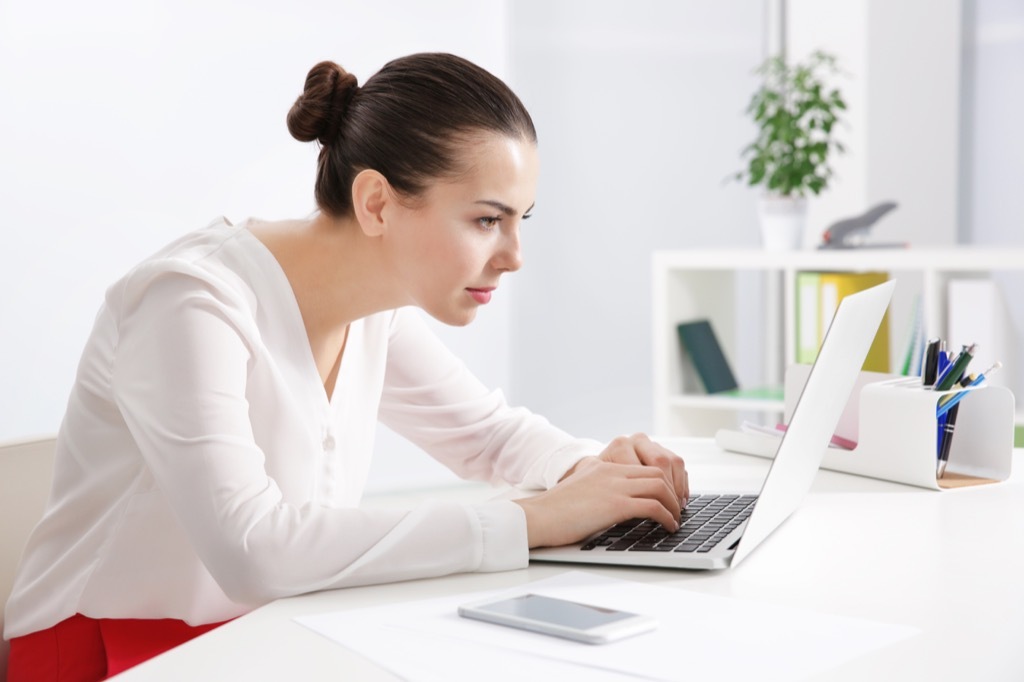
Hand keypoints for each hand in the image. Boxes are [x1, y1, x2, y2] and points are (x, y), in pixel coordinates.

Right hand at [513, 434, 687, 548]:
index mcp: (604, 467)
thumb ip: (599, 489)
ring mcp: (614, 486)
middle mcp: (611, 472)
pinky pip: (652, 506)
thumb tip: (613, 505)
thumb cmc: (553, 511)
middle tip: (678, 508)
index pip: (644, 466)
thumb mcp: (580, 490)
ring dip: (673, 504)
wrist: (537, 517)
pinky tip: (667, 527)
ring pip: (659, 486)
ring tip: (675, 519)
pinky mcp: (614, 504)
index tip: (669, 498)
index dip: (663, 482)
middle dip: (673, 491)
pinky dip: (666, 517)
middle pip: (657, 472)